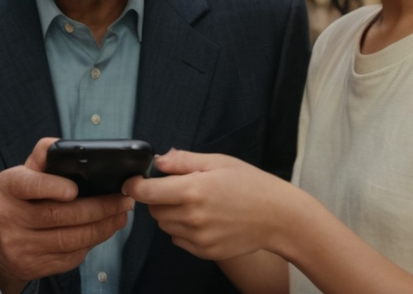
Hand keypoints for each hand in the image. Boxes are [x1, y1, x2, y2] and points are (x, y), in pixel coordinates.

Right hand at [0, 137, 134, 291]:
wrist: (0, 245)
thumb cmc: (21, 200)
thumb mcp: (25, 174)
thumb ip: (43, 158)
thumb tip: (63, 144)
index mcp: (8, 187)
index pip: (28, 184)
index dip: (52, 187)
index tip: (75, 189)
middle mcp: (9, 217)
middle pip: (57, 215)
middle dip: (97, 208)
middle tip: (122, 200)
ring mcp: (20, 246)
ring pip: (69, 239)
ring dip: (102, 227)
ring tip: (121, 214)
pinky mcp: (34, 267)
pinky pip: (70, 256)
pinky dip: (93, 243)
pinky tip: (105, 231)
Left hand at [123, 149, 294, 261]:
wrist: (279, 217)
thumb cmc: (251, 185)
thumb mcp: (218, 162)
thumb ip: (183, 161)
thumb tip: (158, 160)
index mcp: (192, 190)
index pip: (146, 192)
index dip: (134, 186)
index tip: (133, 182)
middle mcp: (192, 217)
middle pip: (154, 210)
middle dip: (158, 198)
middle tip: (178, 188)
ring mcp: (198, 237)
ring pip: (165, 225)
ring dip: (170, 214)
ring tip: (194, 203)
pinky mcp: (205, 251)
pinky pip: (178, 240)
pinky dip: (182, 230)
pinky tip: (202, 219)